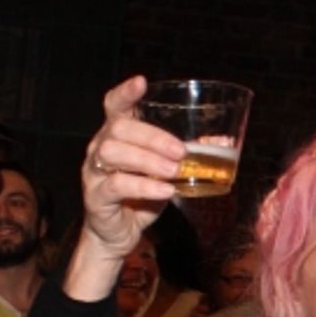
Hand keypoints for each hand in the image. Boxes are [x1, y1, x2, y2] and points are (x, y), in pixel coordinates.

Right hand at [65, 78, 185, 301]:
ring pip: (112, 153)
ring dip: (147, 160)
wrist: (120, 234)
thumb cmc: (142, 196)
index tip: (142, 82)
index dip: (126, 93)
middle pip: (118, 128)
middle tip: (180, 151)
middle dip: (152, 136)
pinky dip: (144, 186)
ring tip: (173, 170)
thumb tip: (221, 141)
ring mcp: (94, 172)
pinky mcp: (96, 197)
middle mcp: (100, 148)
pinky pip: (115, 185)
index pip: (114, 106)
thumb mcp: (165, 172)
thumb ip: (184, 155)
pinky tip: (165, 190)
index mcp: (117, 136)